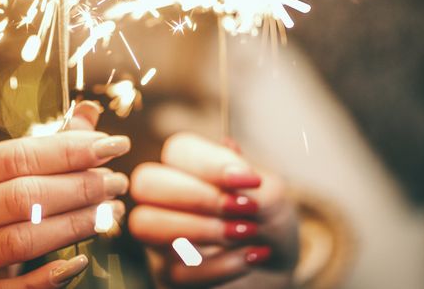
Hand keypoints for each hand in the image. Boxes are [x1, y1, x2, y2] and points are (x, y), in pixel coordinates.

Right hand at [0, 103, 129, 287]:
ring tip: (110, 213)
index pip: (16, 156)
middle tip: (116, 182)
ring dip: (73, 225)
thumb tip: (90, 110)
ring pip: (19, 240)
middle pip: (20, 197)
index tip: (113, 145)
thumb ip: (43, 145)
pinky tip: (80, 262)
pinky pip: (11, 288)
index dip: (68, 150)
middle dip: (78, 187)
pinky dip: (48, 277)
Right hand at [129, 133, 297, 287]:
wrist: (278, 268)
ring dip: (202, 229)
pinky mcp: (167, 274)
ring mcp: (160, 237)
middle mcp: (163, 198)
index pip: (177, 149)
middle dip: (196, 196)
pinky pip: (175, 269)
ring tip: (245, 233)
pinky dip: (221, 264)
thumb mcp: (271, 196)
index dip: (210, 163)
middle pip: (145, 182)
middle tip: (241, 209)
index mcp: (186, 167)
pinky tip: (250, 257)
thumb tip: (228, 150)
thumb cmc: (267, 222)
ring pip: (146, 224)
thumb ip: (250, 179)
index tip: (251, 181)